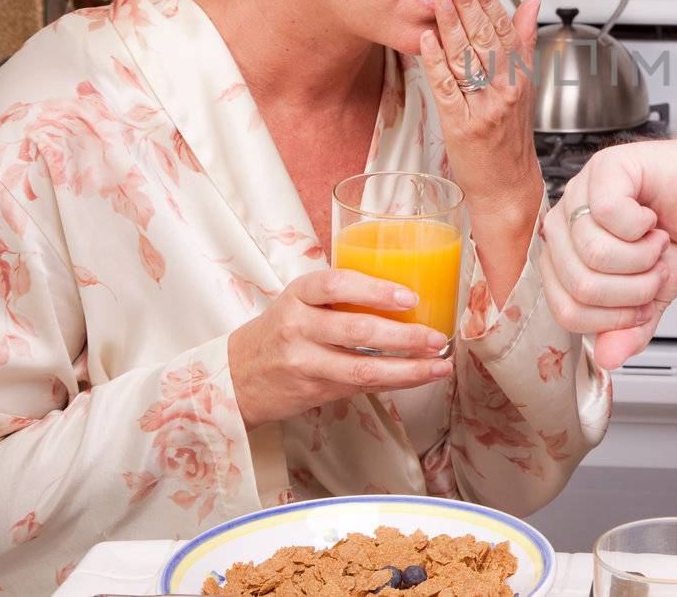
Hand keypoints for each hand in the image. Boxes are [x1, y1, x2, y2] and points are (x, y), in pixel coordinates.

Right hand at [227, 269, 451, 430]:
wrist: (237, 375)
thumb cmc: (283, 329)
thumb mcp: (302, 302)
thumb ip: (342, 297)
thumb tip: (411, 296)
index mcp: (299, 294)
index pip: (337, 285)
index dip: (375, 290)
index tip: (410, 296)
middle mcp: (298, 326)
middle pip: (356, 330)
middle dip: (404, 336)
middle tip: (436, 337)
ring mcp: (304, 362)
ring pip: (362, 368)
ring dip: (408, 369)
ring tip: (439, 365)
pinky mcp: (313, 391)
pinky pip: (360, 387)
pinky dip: (395, 382)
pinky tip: (418, 378)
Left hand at [418, 0, 543, 231]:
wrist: (507, 187)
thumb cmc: (510, 139)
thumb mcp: (524, 88)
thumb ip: (523, 43)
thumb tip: (529, 3)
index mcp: (520, 80)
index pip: (507, 32)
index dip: (492, 2)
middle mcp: (505, 92)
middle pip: (487, 41)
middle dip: (470, 6)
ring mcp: (484, 109)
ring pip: (467, 60)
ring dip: (451, 26)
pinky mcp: (462, 126)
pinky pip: (448, 90)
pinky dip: (436, 64)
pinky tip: (428, 42)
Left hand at [539, 139, 676, 368]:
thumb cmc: (674, 236)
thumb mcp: (652, 297)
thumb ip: (629, 329)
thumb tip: (608, 357)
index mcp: (565, 256)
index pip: (565, 309)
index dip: (612, 318)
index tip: (641, 305)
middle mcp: (564, 224)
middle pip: (580, 284)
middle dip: (632, 289)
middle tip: (653, 270)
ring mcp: (579, 193)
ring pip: (594, 251)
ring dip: (641, 258)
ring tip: (655, 243)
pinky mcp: (602, 169)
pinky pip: (608, 214)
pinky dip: (642, 227)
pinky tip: (651, 220)